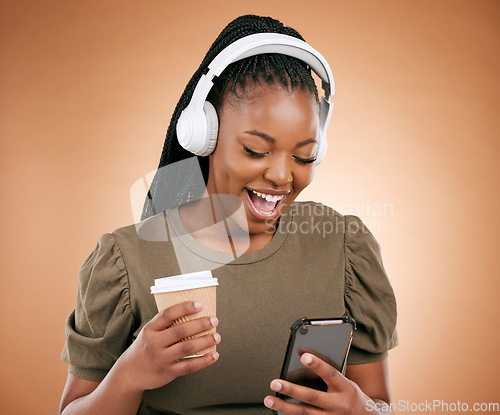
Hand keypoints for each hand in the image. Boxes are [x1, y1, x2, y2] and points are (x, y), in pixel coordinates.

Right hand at [116, 301, 220, 391]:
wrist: (129, 373)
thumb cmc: (146, 347)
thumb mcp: (149, 332)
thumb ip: (166, 325)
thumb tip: (195, 314)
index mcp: (150, 329)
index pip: (167, 314)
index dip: (184, 308)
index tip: (200, 304)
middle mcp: (154, 343)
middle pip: (180, 331)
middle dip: (200, 324)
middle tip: (214, 320)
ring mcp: (160, 359)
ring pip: (186, 348)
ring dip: (204, 341)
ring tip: (217, 336)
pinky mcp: (167, 372)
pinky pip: (189, 366)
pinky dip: (203, 361)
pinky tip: (214, 355)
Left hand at [264, 353, 378, 413]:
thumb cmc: (352, 395)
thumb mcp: (347, 382)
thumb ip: (329, 374)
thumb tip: (304, 357)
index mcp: (346, 388)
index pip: (330, 374)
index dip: (318, 364)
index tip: (303, 355)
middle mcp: (339, 405)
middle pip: (312, 397)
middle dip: (292, 390)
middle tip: (275, 382)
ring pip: (305, 413)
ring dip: (285, 407)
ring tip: (269, 399)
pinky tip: (278, 412)